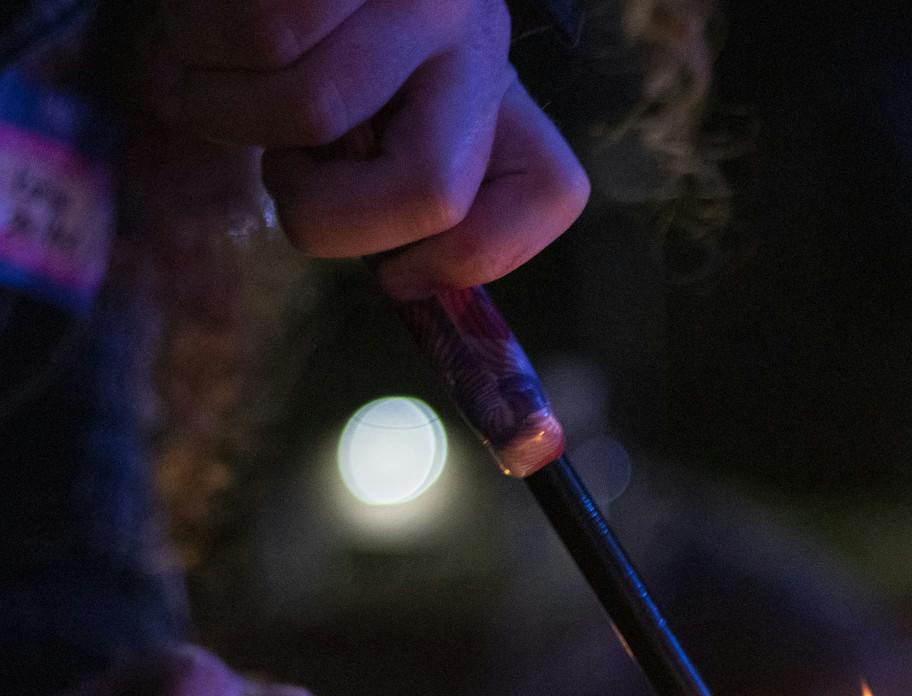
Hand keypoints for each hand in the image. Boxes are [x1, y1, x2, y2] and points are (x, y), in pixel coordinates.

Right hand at [147, 0, 590, 298]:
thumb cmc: (295, 46)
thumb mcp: (369, 118)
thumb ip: (391, 191)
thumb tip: (405, 284)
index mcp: (494, 92)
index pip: (553, 191)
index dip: (470, 261)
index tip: (395, 277)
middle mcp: (474, 37)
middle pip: (431, 190)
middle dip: (320, 216)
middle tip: (279, 171)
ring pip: (315, 109)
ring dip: (228, 118)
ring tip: (212, 82)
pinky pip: (263, 37)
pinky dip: (201, 57)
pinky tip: (200, 38)